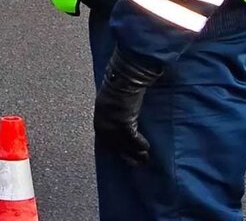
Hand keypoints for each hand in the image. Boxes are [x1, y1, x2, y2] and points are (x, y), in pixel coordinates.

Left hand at [94, 48, 162, 165]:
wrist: (121, 81)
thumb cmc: (116, 90)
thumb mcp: (109, 105)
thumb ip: (111, 117)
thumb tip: (118, 125)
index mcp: (98, 122)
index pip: (106, 142)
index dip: (116, 150)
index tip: (124, 157)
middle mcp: (104, 127)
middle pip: (116, 148)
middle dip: (127, 156)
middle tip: (137, 163)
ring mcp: (114, 127)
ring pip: (127, 147)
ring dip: (137, 153)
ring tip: (146, 158)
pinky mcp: (125, 124)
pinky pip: (135, 140)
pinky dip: (141, 144)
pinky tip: (147, 147)